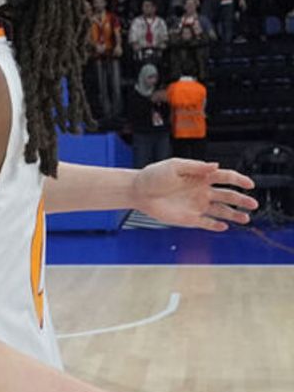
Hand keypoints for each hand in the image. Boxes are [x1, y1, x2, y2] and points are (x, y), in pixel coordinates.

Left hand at [133, 159, 256, 230]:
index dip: (239, 180)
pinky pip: (206, 223)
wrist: (138, 191)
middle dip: (241, 200)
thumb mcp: (174, 166)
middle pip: (227, 196)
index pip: (225, 177)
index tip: (249, 184)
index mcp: (200, 176)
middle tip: (253, 204)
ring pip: (221, 211)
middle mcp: (201, 191)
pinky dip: (215, 225)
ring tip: (245, 219)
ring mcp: (196, 205)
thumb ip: (196, 167)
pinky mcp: (188, 218)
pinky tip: (224, 226)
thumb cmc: (153, 176)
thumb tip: (215, 165)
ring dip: (233, 215)